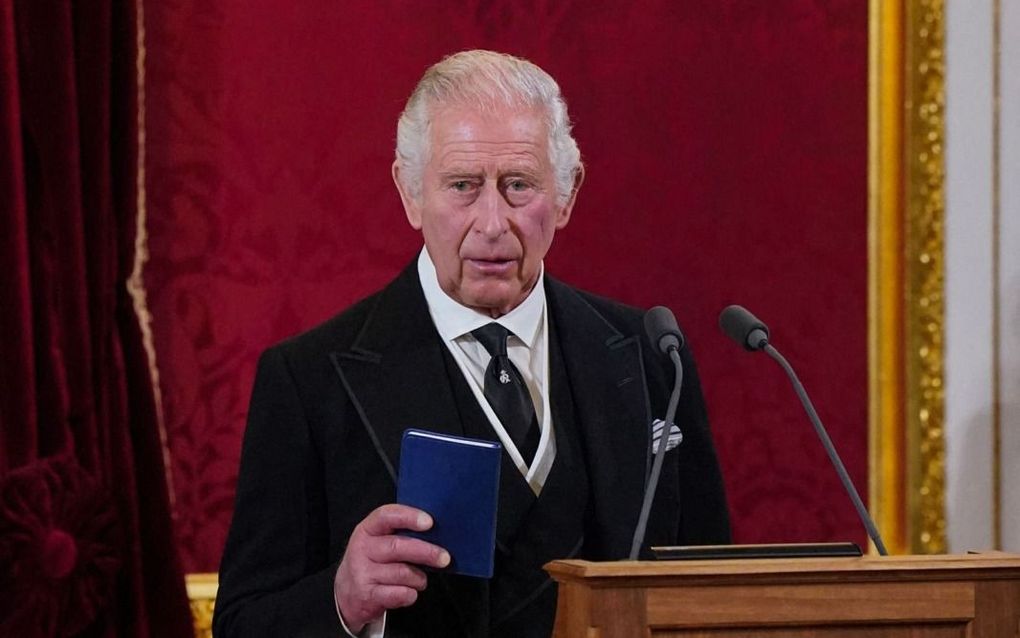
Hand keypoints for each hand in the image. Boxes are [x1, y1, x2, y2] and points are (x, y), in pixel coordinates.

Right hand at [334, 504, 450, 632]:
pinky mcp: (367, 595)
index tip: (429, 522)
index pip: (386, 516)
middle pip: (398, 546)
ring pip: (402, 572)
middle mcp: (363, 549)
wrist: (345, 593)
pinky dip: (410, 594)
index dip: (409, 517)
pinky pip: (398, 594)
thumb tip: (436, 532)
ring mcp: (363, 573)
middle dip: (426, 552)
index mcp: (368, 529)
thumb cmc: (372, 561)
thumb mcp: (378, 540)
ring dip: (419, 577)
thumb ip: (400, 533)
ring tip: (421, 580)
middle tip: (444, 558)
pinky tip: (410, 592)